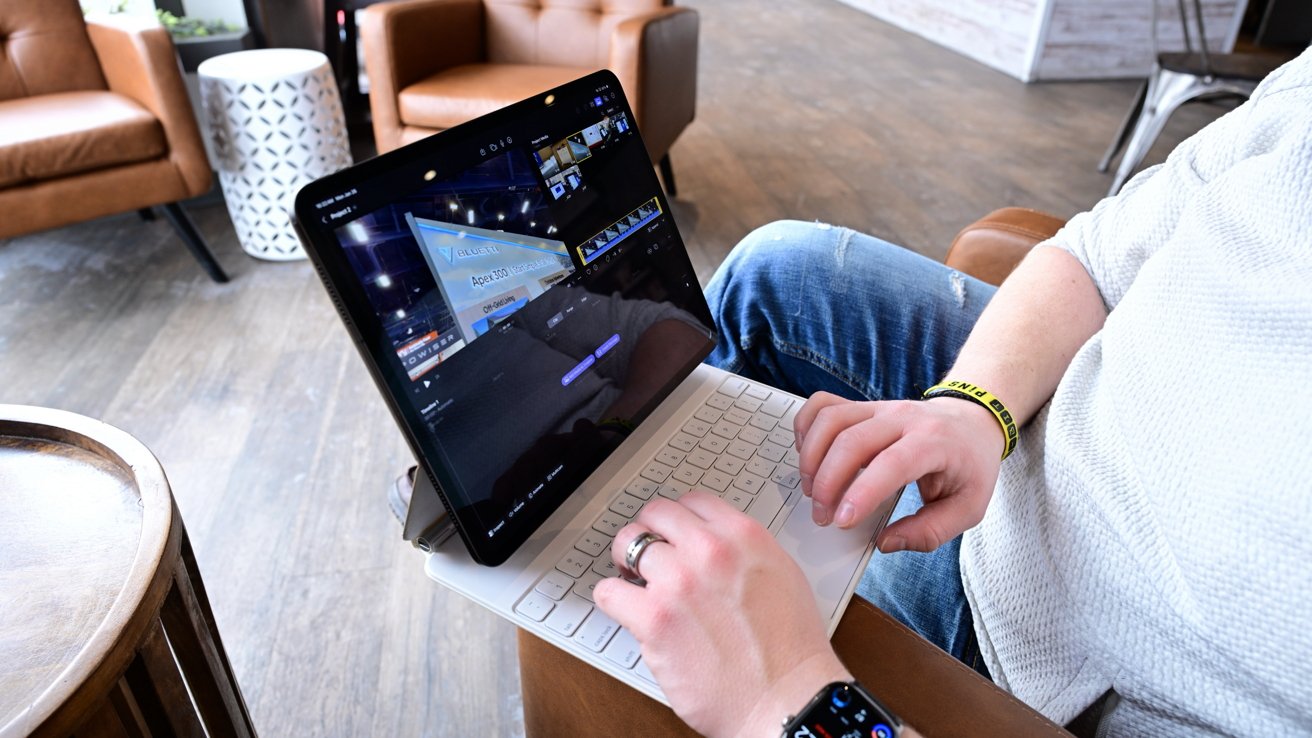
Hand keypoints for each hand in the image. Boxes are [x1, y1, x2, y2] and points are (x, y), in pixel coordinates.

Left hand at [594, 492, 850, 737]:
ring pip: (628, 545)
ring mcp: (678, 583)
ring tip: (636, 584)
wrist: (787, 698)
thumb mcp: (781, 574)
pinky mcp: (654, 620)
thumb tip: (715, 544)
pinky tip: (627, 611)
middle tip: (648, 555)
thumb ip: (743, 551)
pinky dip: (612, 599)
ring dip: (628, 565)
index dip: (678, 518)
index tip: (672, 532)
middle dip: (648, 533)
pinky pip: (609, 592)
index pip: (692, 500)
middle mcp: (709, 551)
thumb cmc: (790, 649)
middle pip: (655, 514)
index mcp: (743, 536)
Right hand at [795, 392, 1003, 552]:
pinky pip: (823, 405)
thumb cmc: (970, 465)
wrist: (974, 421)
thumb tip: (886, 543)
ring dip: (811, 457)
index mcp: (934, 442)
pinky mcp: (862, 406)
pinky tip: (809, 456)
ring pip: (831, 419)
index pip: (891, 463)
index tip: (841, 521)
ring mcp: (879, 407)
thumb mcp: (968, 508)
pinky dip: (806, 428)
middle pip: (851, 440)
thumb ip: (930, 532)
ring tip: (812, 491)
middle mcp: (903, 418)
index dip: (861, 492)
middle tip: (823, 517)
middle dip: (827, 482)